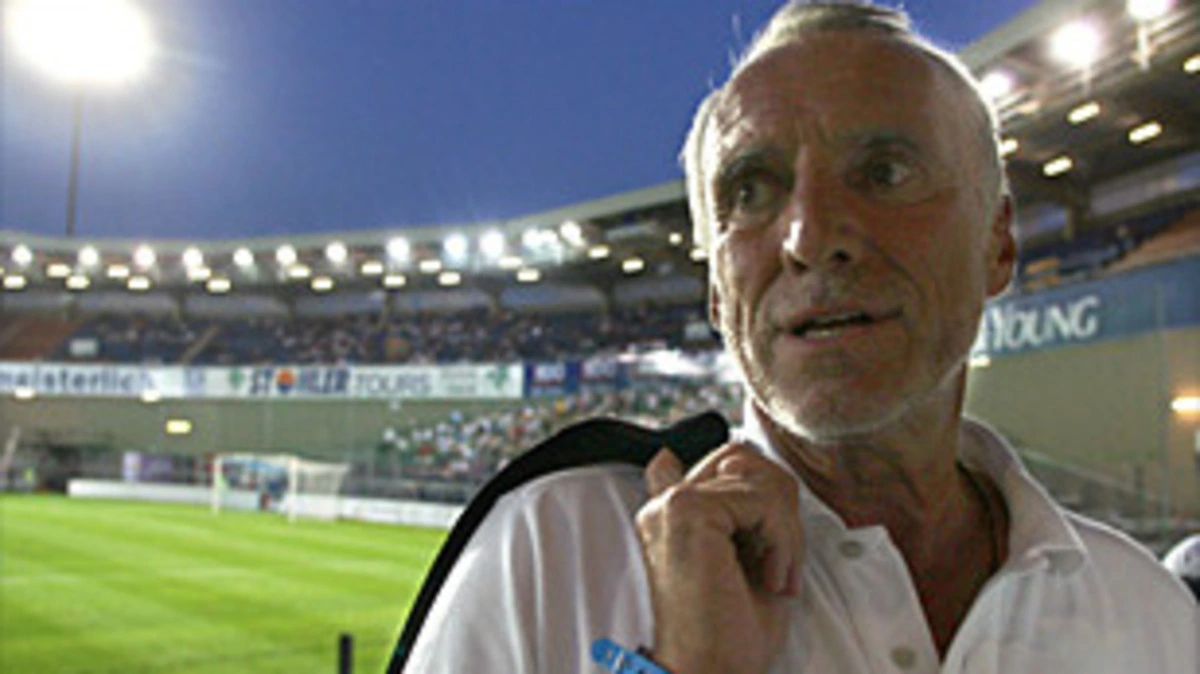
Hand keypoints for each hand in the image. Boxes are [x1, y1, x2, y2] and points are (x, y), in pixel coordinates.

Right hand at [635, 442, 802, 673]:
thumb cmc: (730, 633)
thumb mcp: (744, 558)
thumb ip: (736, 507)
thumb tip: (718, 461)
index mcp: (671, 513)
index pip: (725, 460)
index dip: (764, 499)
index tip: (766, 561)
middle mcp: (663, 504)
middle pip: (746, 460)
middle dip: (781, 511)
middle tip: (782, 569)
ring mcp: (671, 505)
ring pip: (760, 480)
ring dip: (786, 533)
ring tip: (777, 578)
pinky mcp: (687, 512)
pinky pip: (763, 502)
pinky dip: (782, 543)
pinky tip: (770, 580)